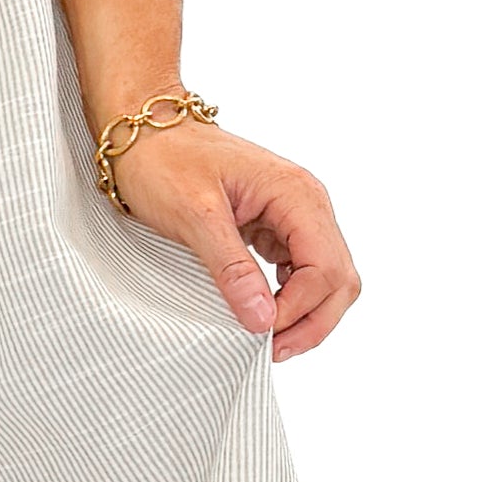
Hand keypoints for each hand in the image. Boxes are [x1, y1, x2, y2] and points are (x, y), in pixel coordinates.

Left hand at [100, 119, 361, 360]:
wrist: (142, 128)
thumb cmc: (163, 159)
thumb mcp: (193, 216)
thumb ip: (231, 268)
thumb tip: (263, 321)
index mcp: (296, 194)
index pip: (325, 269)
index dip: (299, 311)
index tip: (260, 335)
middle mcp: (306, 203)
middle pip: (339, 278)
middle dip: (313, 321)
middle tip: (271, 352)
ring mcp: (295, 214)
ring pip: (326, 279)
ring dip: (305, 314)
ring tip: (267, 341)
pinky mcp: (276, 225)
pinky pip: (301, 270)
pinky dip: (290, 298)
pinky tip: (263, 314)